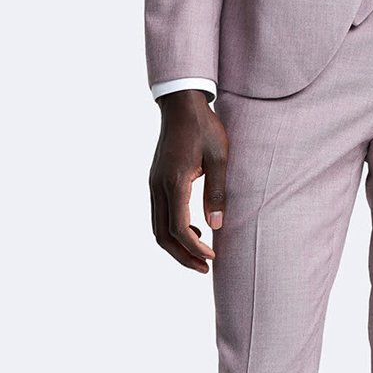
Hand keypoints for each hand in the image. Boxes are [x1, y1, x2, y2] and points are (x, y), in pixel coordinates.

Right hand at [149, 89, 227, 272]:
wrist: (182, 104)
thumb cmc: (204, 127)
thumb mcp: (219, 157)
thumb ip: (217, 191)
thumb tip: (216, 226)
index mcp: (174, 182)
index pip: (179, 228)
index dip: (194, 247)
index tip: (212, 256)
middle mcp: (158, 186)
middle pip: (162, 235)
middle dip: (182, 256)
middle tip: (204, 268)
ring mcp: (153, 184)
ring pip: (157, 227)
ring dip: (176, 245)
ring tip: (199, 254)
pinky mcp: (155, 181)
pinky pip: (159, 214)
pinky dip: (172, 229)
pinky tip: (193, 228)